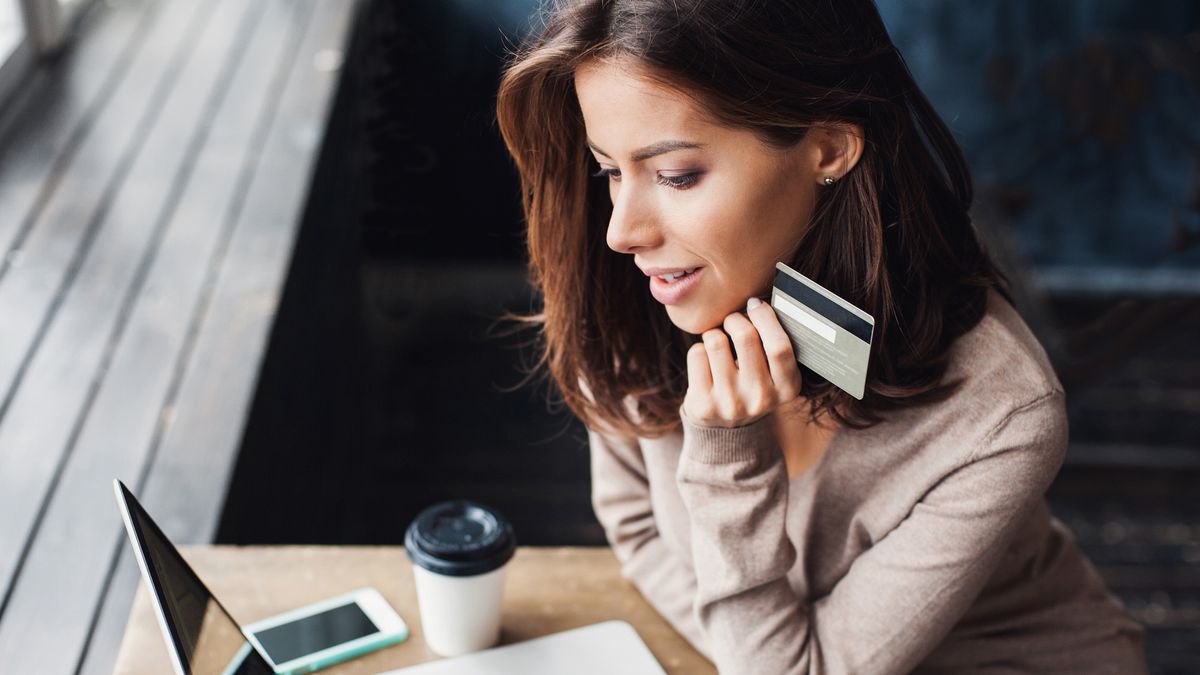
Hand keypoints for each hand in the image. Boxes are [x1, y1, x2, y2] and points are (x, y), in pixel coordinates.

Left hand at [683, 296, 804, 427]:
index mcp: (787, 388)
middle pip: (745, 336)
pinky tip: (706, 361)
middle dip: (735, 318)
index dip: (766, 318)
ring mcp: (731, 403)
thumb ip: (774, 344)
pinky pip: (697, 353)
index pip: (780, 347)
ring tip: (718, 343)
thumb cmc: (753, 386)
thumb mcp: (775, 374)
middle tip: (732, 320)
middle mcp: (761, 398)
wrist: (727, 431)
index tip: (754, 304)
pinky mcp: (704, 404)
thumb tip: (757, 302)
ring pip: (716, 341)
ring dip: (714, 333)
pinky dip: (700, 349)